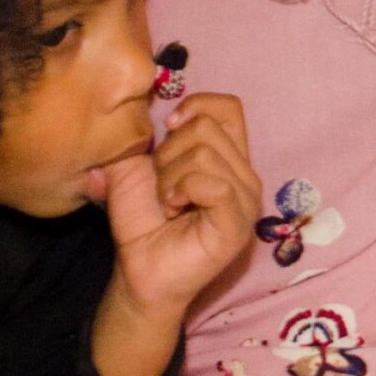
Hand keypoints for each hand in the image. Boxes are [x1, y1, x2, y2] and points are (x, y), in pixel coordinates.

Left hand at [87, 93, 258, 375]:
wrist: (138, 270)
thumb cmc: (142, 222)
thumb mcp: (133, 168)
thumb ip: (136, 135)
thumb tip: (129, 105)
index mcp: (229, 157)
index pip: (228, 107)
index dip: (195, 107)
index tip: (167, 130)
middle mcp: (245, 175)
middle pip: (207, 126)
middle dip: (169, 152)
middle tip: (164, 187)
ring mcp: (246, 200)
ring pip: (204, 154)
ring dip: (170, 178)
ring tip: (168, 203)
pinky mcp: (237, 223)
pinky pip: (211, 184)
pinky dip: (180, 191)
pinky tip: (174, 211)